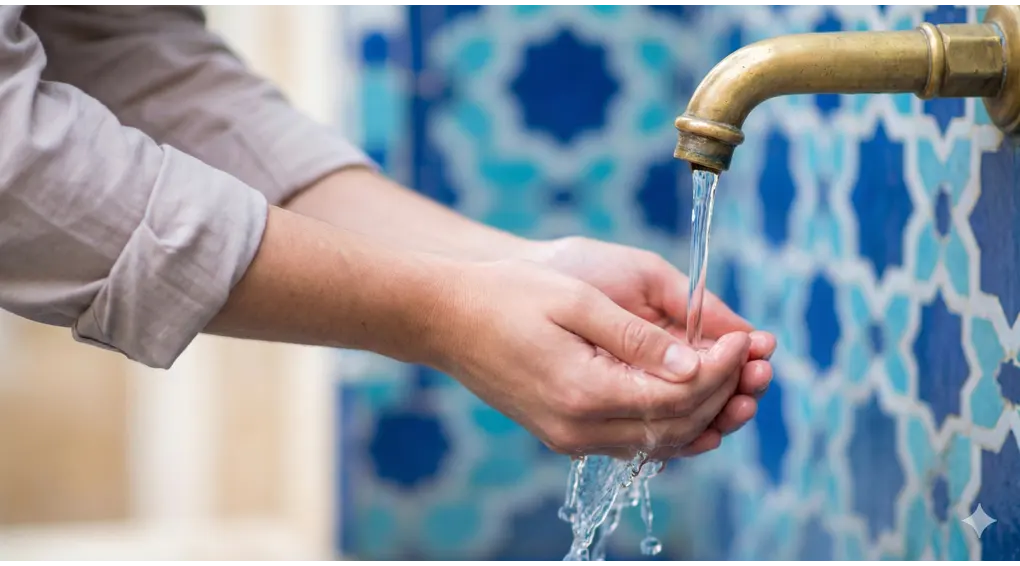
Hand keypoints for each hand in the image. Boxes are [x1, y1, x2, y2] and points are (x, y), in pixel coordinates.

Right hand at [424, 258, 752, 455]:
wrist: (445, 317)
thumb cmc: (506, 295)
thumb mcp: (576, 301)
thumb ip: (636, 337)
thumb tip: (692, 363)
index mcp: (583, 393)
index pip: (678, 395)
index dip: (722, 368)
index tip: (745, 337)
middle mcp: (579, 430)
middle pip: (676, 426)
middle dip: (724, 393)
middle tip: (754, 357)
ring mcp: (570, 438)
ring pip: (659, 442)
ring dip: (704, 414)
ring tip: (740, 383)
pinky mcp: (565, 434)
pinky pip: (633, 441)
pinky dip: (671, 425)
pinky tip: (695, 404)